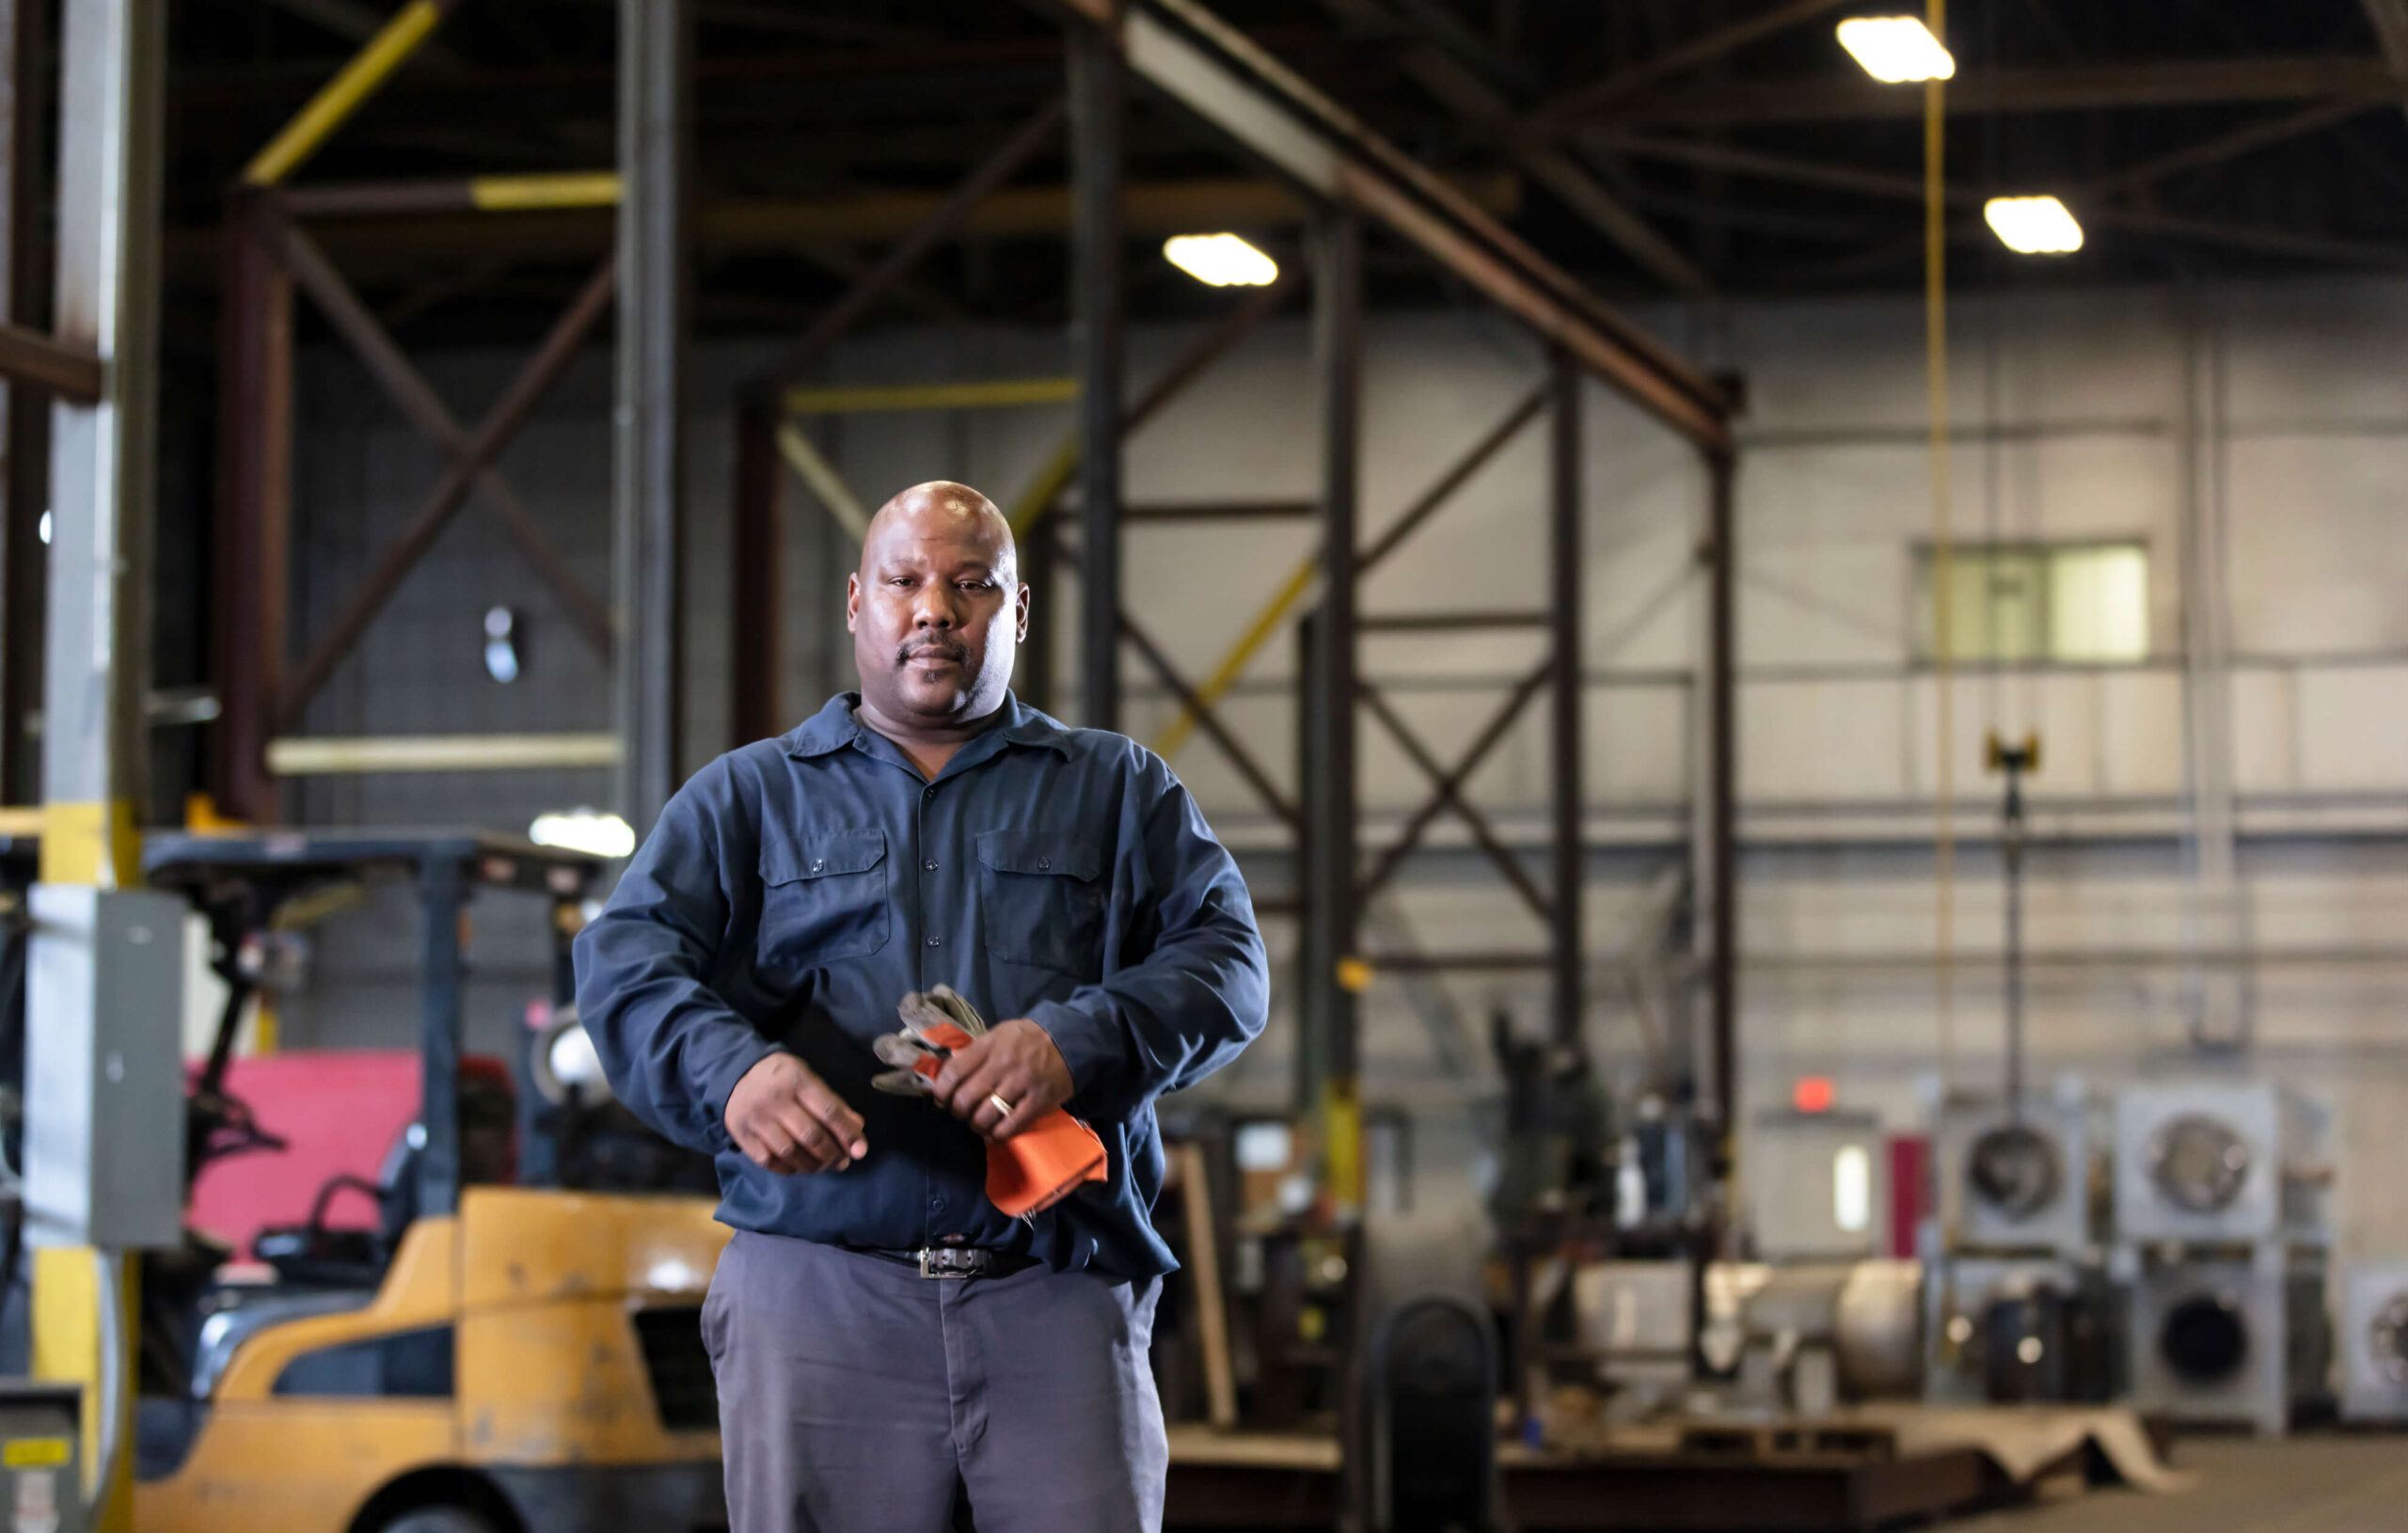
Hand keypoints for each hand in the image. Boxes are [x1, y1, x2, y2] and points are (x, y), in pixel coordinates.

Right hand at [724, 1053, 868, 1173]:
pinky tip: (798, 1167)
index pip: (828, 1111)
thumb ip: (833, 1103)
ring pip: (790, 1152)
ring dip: (812, 1165)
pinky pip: (768, 1161)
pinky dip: (788, 1169)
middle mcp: (775, 1099)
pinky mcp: (741, 1134)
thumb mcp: (809, 1079)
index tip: (860, 1151)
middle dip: (832, 1154)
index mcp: (797, 1080)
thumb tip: (857, 1128)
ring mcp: (756, 1118)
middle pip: (811, 1135)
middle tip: (841, 1162)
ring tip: (822, 1166)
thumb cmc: (783, 1079)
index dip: (847, 1134)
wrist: (736, 1075)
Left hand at [932, 1019, 1072, 1140]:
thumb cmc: (1027, 1039)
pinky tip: (994, 1132)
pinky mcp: (1039, 1102)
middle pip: (966, 1098)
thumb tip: (945, 1075)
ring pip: (985, 1116)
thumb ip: (974, 1053)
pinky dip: (996, 1134)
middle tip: (962, 1113)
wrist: (1069, 1040)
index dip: (941, 1091)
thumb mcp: (998, 1034)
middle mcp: (1004, 1064)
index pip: (954, 1072)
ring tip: (978, 1123)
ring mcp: (1022, 1084)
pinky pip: (1010, 1127)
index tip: (942, 1099)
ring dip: (976, 1125)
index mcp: (990, 1045)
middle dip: (958, 1111)